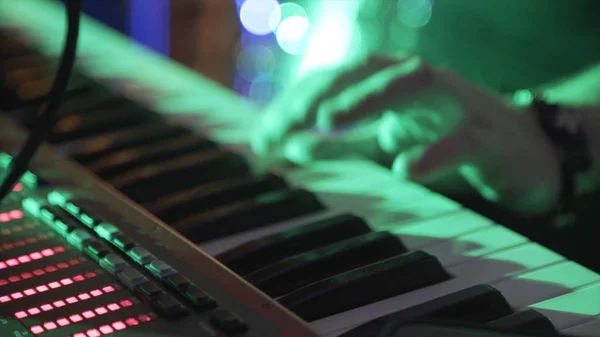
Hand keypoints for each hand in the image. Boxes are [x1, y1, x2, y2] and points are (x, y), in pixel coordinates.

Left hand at [251, 54, 560, 215]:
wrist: (524, 151)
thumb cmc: (447, 137)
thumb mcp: (385, 139)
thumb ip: (343, 144)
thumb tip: (293, 147)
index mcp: (391, 82)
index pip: (336, 81)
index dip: (296, 103)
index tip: (263, 135)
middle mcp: (419, 82)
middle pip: (365, 71)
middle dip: (320, 92)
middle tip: (284, 123)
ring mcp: (456, 103)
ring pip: (413, 83)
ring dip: (368, 98)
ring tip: (327, 121)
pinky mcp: (488, 137)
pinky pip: (462, 139)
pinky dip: (434, 152)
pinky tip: (405, 168)